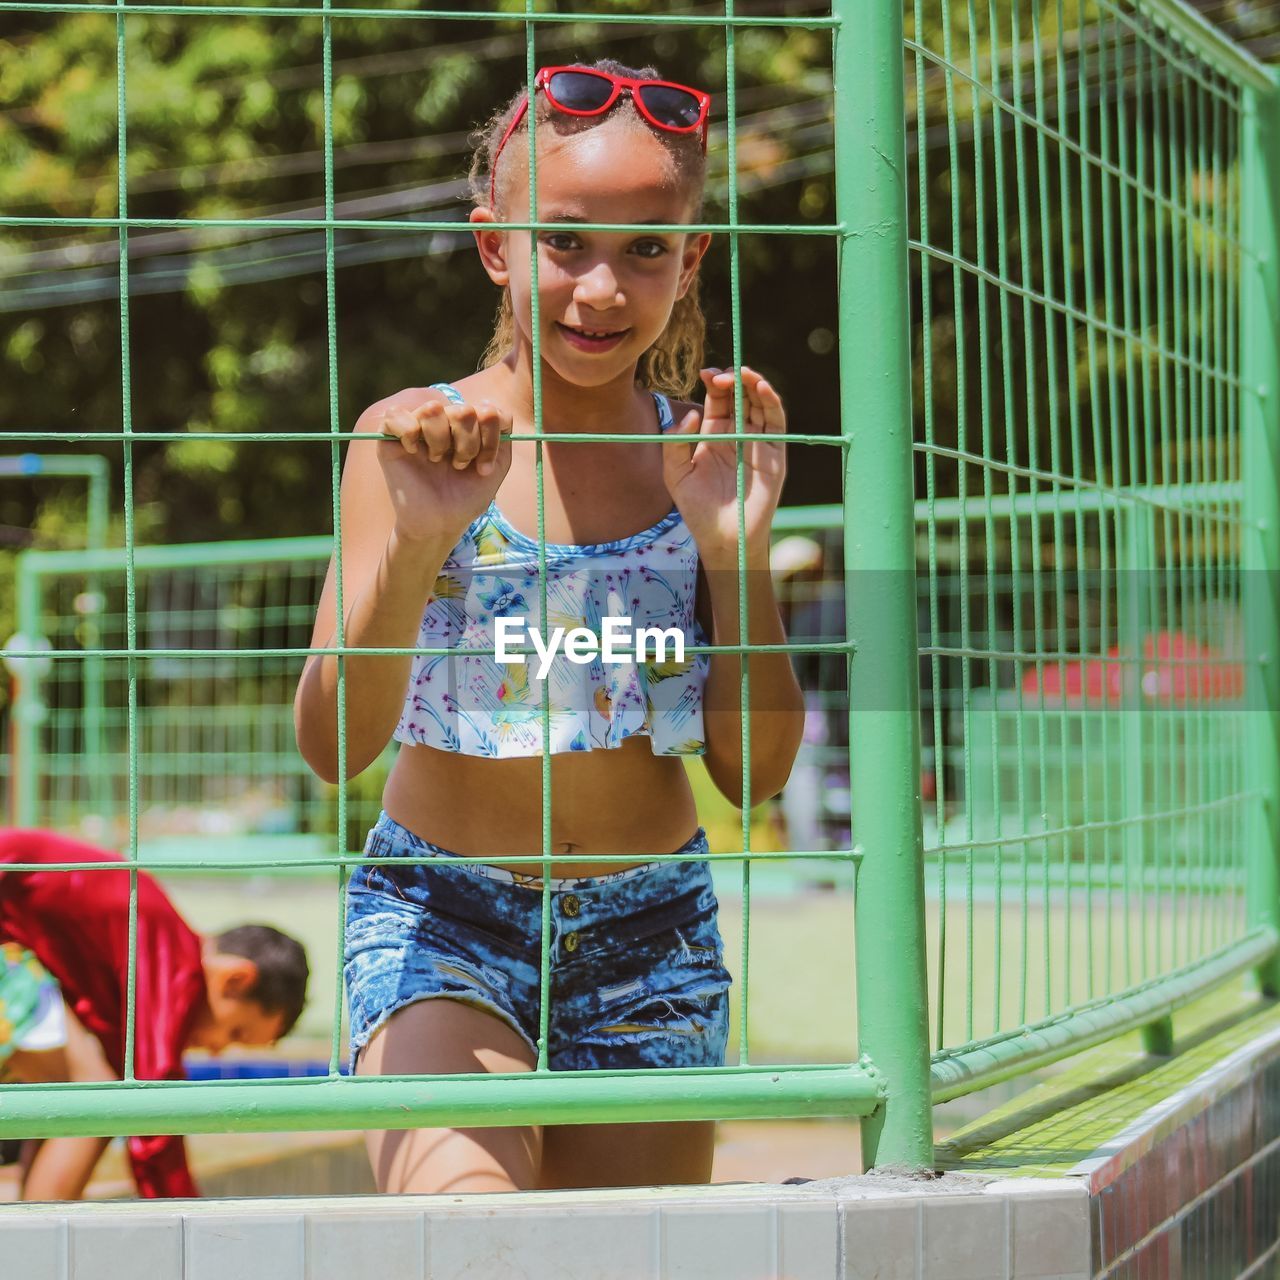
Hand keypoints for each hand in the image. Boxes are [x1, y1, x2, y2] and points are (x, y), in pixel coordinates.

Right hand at [375, 395, 512, 542]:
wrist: (441, 523)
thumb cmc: (466, 497)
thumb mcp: (496, 466)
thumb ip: (502, 432)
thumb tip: (487, 405)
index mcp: (466, 425)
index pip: (487, 410)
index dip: (491, 438)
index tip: (484, 468)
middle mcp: (443, 421)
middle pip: (463, 409)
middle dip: (468, 443)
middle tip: (459, 466)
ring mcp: (416, 426)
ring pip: (432, 409)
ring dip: (441, 441)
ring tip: (437, 461)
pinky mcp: (389, 437)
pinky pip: (396, 415)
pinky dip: (409, 433)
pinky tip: (413, 452)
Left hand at [661, 366, 786, 567]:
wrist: (723, 538)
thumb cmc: (698, 510)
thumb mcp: (675, 475)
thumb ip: (675, 444)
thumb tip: (691, 413)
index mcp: (714, 436)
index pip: (718, 400)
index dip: (714, 383)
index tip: (706, 374)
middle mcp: (737, 435)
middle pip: (740, 396)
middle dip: (732, 380)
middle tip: (721, 376)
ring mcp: (758, 442)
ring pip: (760, 403)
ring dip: (753, 383)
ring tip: (743, 373)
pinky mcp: (774, 453)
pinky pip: (777, 421)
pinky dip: (772, 401)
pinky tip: (761, 387)